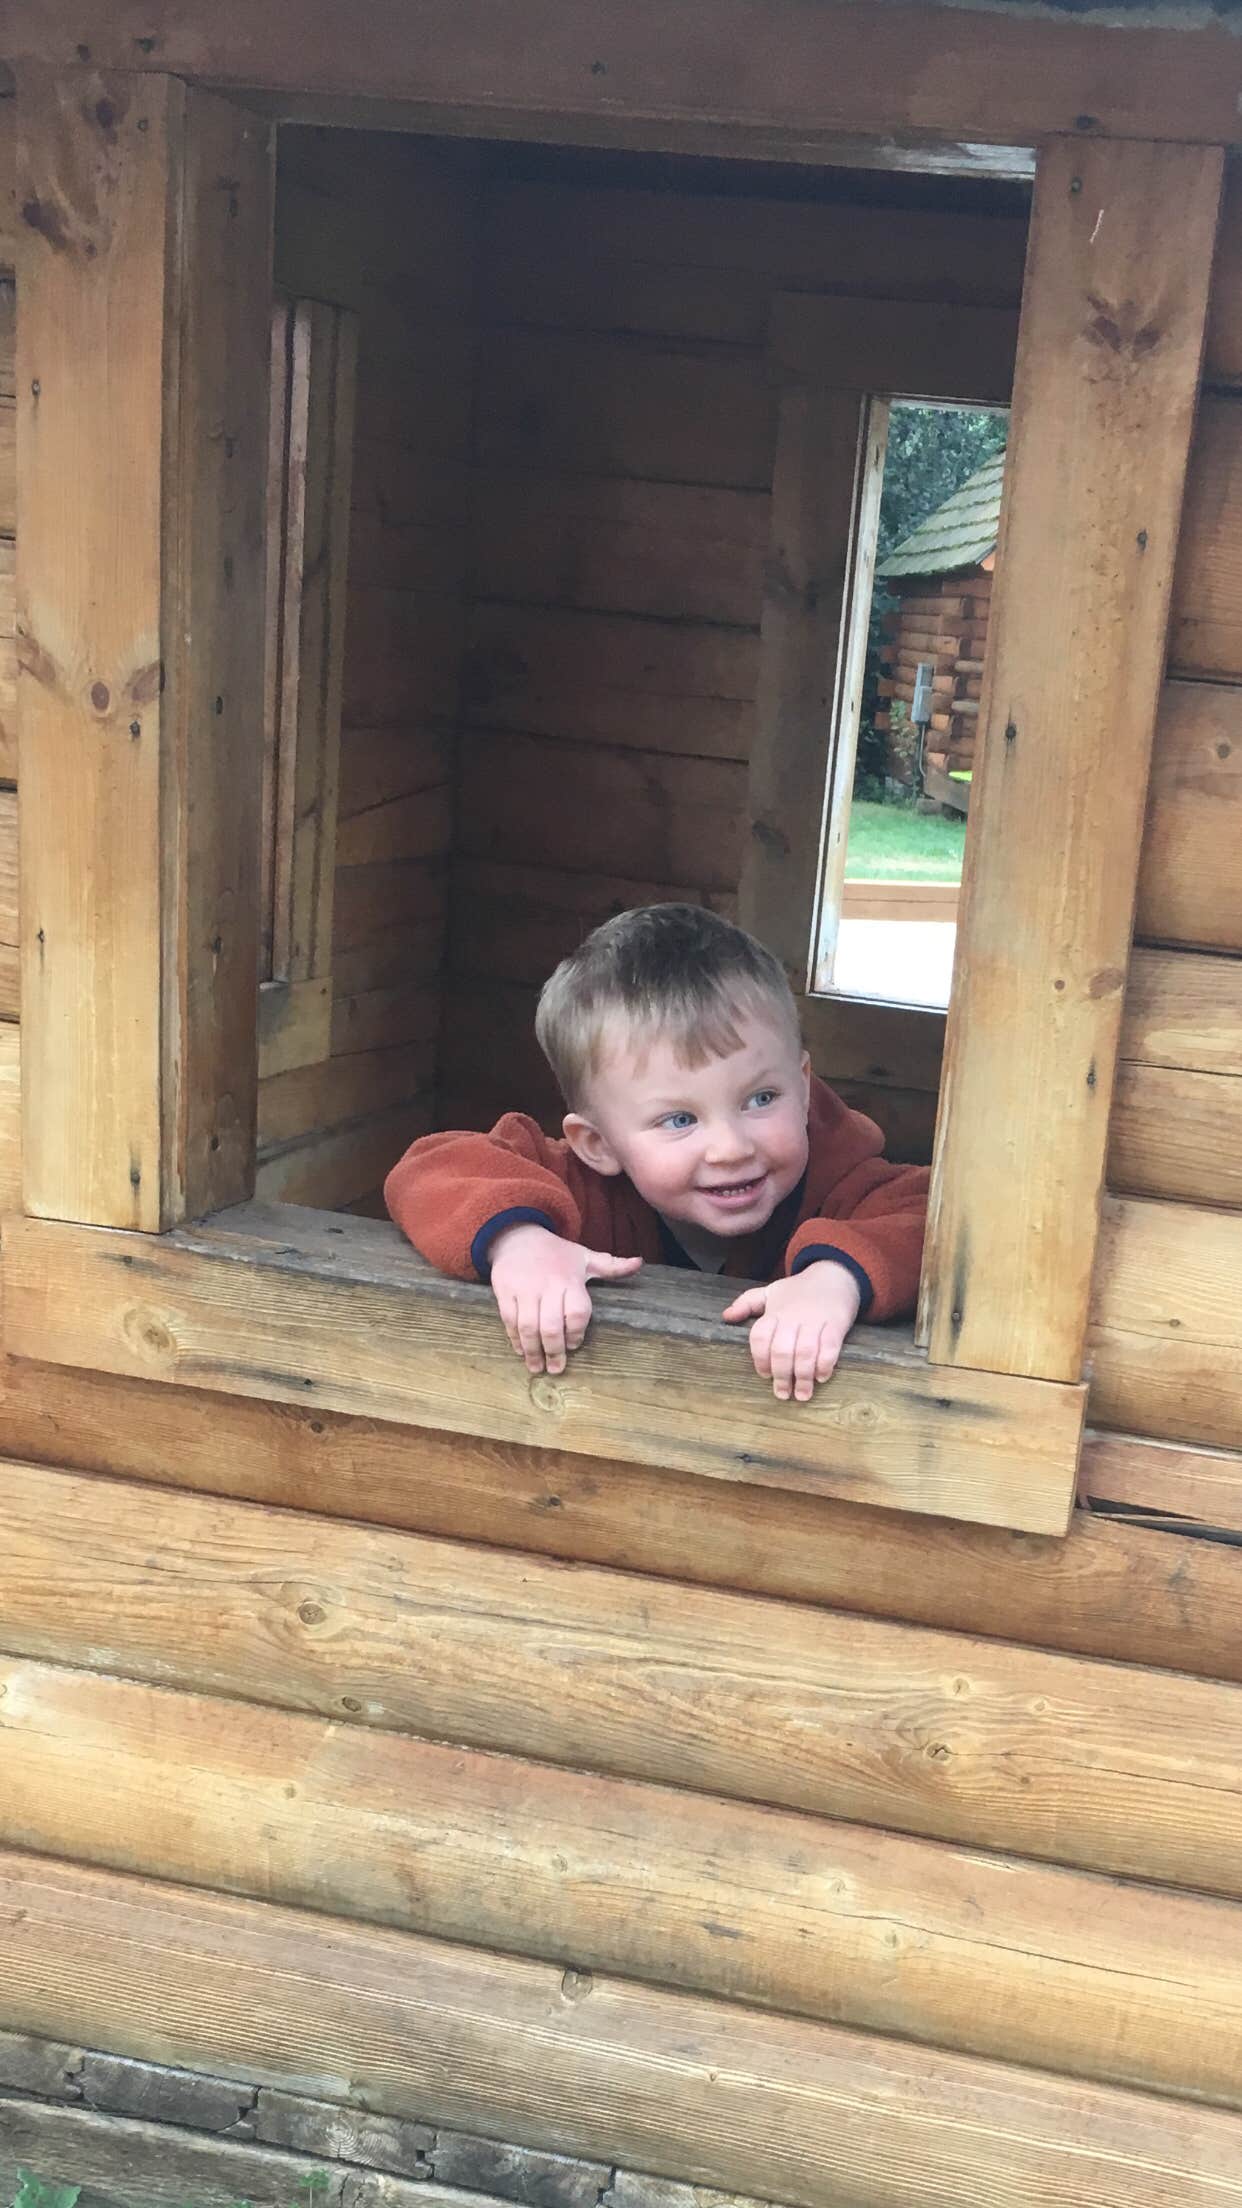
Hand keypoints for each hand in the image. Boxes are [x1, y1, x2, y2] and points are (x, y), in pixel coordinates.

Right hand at [487, 1223, 642, 1374]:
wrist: (517, 1236)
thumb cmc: (556, 1253)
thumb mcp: (584, 1256)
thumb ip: (611, 1266)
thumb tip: (639, 1263)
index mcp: (570, 1279)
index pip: (577, 1312)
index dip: (576, 1333)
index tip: (574, 1345)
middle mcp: (547, 1286)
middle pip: (552, 1326)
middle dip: (554, 1351)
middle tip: (556, 1369)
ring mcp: (524, 1290)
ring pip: (528, 1327)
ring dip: (533, 1351)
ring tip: (537, 1368)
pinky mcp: (505, 1292)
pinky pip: (509, 1320)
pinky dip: (515, 1339)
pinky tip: (521, 1351)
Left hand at [722, 1261, 861, 1401]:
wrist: (834, 1274)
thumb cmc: (799, 1289)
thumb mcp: (770, 1291)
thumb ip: (746, 1303)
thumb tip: (726, 1317)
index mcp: (775, 1311)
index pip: (760, 1337)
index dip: (760, 1359)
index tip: (764, 1375)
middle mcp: (793, 1317)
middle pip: (782, 1350)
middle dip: (781, 1375)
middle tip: (783, 1394)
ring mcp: (815, 1320)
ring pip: (805, 1352)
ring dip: (803, 1377)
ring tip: (802, 1395)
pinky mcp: (836, 1323)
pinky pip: (829, 1347)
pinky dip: (824, 1364)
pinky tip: (821, 1377)